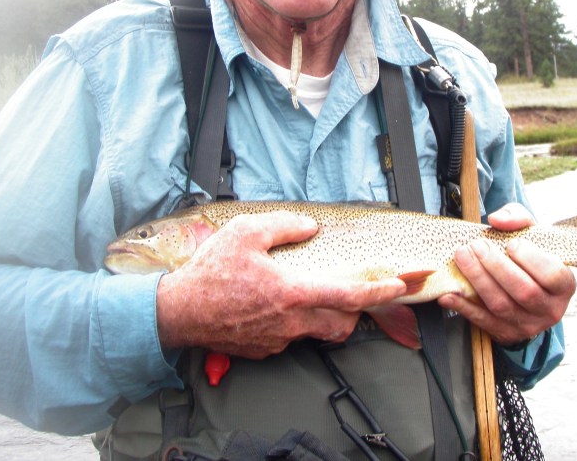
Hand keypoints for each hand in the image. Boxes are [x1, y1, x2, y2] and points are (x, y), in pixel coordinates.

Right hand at [156, 210, 405, 357]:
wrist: (177, 312)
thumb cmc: (210, 272)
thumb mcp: (246, 232)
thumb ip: (284, 225)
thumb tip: (309, 227)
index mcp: (292, 293)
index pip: (350, 296)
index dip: (380, 291)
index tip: (399, 285)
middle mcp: (290, 322)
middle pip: (342, 323)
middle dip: (356, 310)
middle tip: (359, 293)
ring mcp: (277, 340)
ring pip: (317, 332)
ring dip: (325, 317)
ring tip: (315, 297)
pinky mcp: (263, 350)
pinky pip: (290, 339)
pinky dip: (294, 324)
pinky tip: (276, 307)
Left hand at [438, 203, 575, 345]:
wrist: (527, 285)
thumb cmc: (530, 255)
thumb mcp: (531, 232)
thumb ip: (518, 218)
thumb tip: (497, 220)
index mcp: (564, 285)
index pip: (553, 275)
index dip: (531, 259)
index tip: (511, 244)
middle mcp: (550, 309)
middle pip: (523, 291)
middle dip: (496, 266)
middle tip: (476, 245)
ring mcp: (528, 325)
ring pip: (501, 306)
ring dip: (478, 280)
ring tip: (462, 257)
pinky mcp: (506, 333)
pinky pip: (482, 322)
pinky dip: (463, 307)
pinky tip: (448, 293)